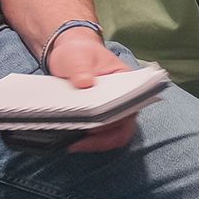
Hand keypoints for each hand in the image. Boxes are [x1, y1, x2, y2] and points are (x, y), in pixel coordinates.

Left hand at [45, 27, 137, 153]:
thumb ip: (81, 68)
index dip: (113, 120)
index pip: (128, 108)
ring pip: (111, 137)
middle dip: (101, 139)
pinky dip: (87, 142)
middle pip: (122, 129)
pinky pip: (99, 137)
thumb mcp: (78, 56)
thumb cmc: (79, 53)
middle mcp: (125, 102)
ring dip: (94, 143)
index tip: (94, 126)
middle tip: (78, 143)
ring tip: (72, 145)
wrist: (71, 55)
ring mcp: (113, 113)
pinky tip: (71, 142)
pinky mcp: (99, 120)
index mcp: (127, 84)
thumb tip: (84, 83)